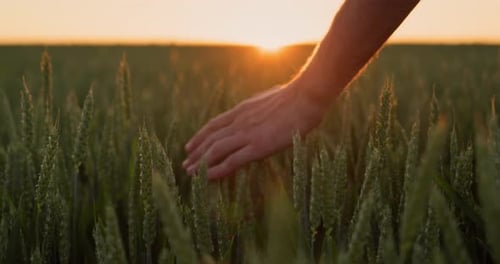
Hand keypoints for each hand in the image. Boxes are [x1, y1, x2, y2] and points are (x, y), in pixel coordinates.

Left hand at [183, 80, 328, 179]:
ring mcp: (247, 134)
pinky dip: (216, 170)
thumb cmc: (295, 97)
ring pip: (215, 150)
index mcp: (242, 110)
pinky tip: (206, 177)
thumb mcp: (269, 99)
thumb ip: (260, 107)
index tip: (190, 145)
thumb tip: (262, 107)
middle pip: (210, 139)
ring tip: (189, 173)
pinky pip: (231, 161)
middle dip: (196, 152)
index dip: (200, 136)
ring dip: (200, 163)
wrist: (305, 97)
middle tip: (185, 163)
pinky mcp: (257, 147)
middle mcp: (239, 122)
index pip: (214, 125)